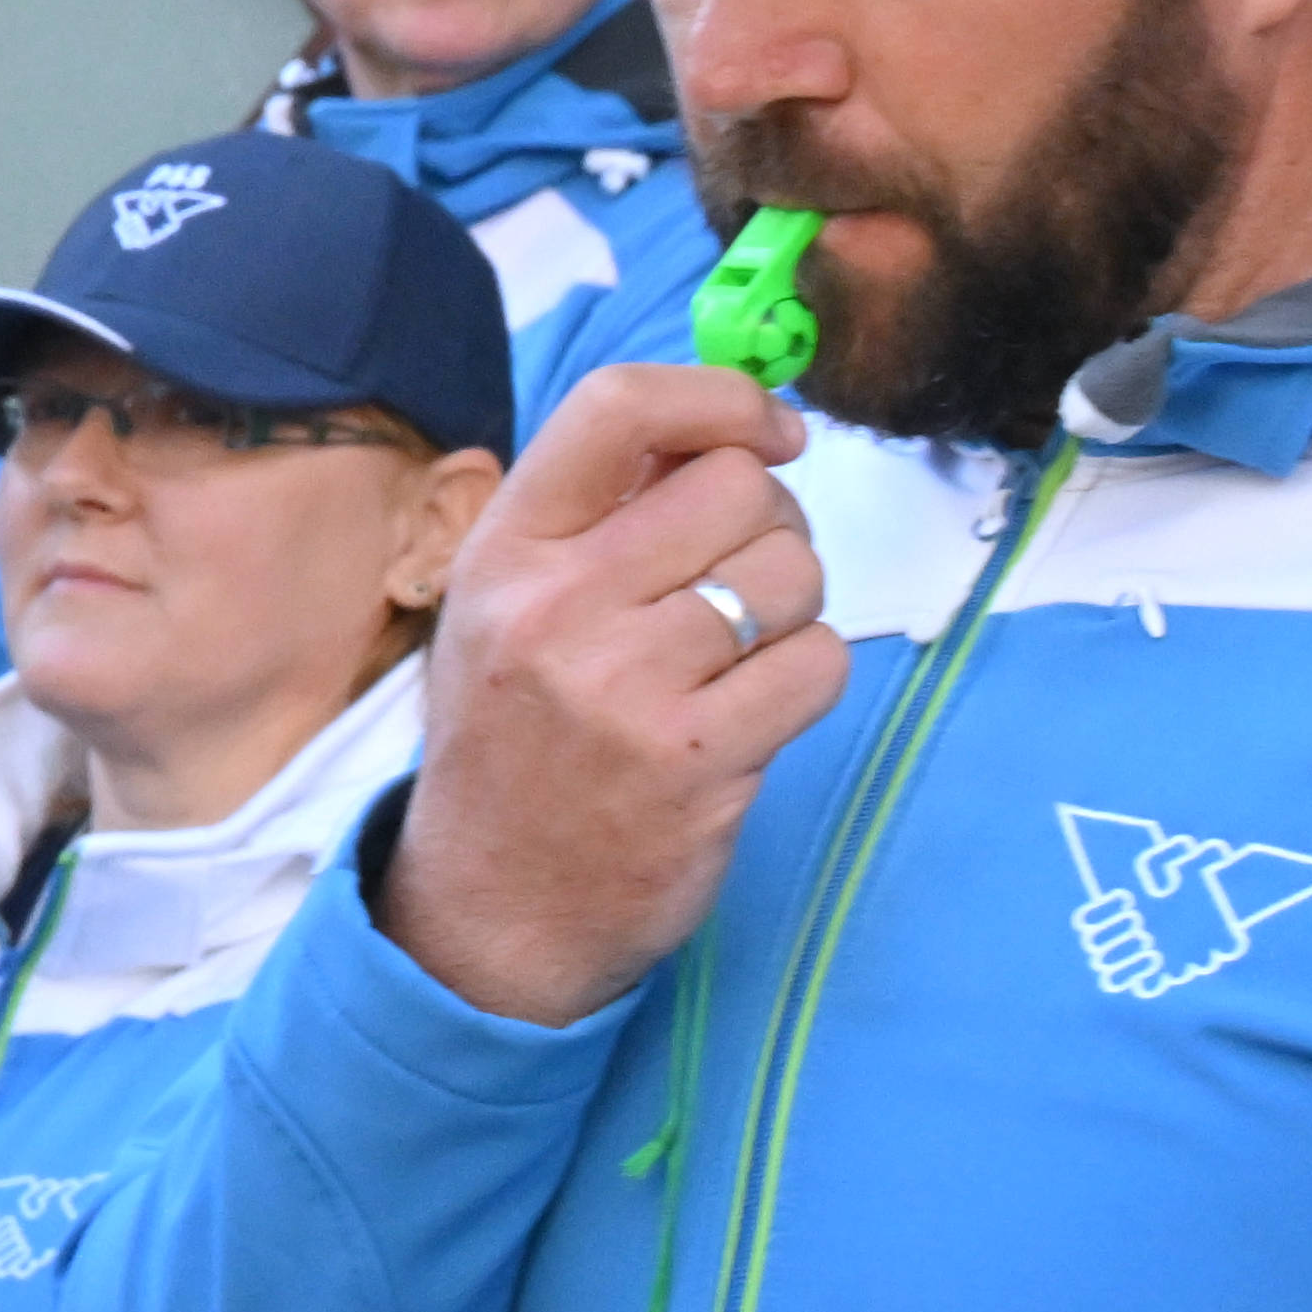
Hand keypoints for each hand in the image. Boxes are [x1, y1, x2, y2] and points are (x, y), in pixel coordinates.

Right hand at [380, 362, 840, 1026]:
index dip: (722, 399)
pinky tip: (747, 716)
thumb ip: (597, 518)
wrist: (492, 912)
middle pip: (738, 489)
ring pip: (791, 575)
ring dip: (789, 611)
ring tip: (730, 662)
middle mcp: (556, 608)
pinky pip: (819, 662)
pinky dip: (804, 680)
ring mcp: (624, 687)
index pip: (618, 408)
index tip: (768, 435)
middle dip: (769, 528)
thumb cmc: (517, 744)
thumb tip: (732, 429)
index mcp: (505, 554)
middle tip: (735, 587)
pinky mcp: (697, 758)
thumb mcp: (509, 611)